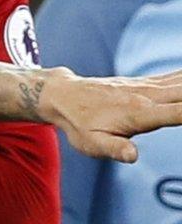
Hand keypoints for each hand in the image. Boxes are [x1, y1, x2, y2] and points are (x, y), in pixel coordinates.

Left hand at [40, 67, 181, 162]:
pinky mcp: (144, 83)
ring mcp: (146, 87)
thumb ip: (114, 149)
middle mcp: (147, 96)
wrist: (62, 96)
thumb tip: (132, 156)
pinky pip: (174, 76)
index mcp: (140, 114)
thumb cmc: (78, 124)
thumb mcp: (91, 144)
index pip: (178, 113)